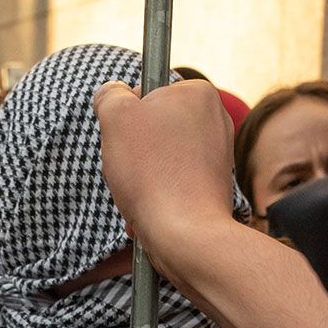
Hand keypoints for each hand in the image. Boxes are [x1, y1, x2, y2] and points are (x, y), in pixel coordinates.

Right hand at [92, 79, 238, 267]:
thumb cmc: (152, 173)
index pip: (146, 94)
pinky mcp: (213, 186)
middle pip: (152, 127)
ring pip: (159, 158)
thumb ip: (110, 96)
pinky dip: (157, 195)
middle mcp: (216, 119)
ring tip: (141, 191)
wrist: (186, 234)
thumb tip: (112, 93)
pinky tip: (152, 210)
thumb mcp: (116, 117)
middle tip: (131, 167)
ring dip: (140, 176)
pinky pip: (173, 183)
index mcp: (199, 93)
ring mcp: (218, 155)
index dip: (126, 116)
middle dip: (133, 149)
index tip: (126, 138)